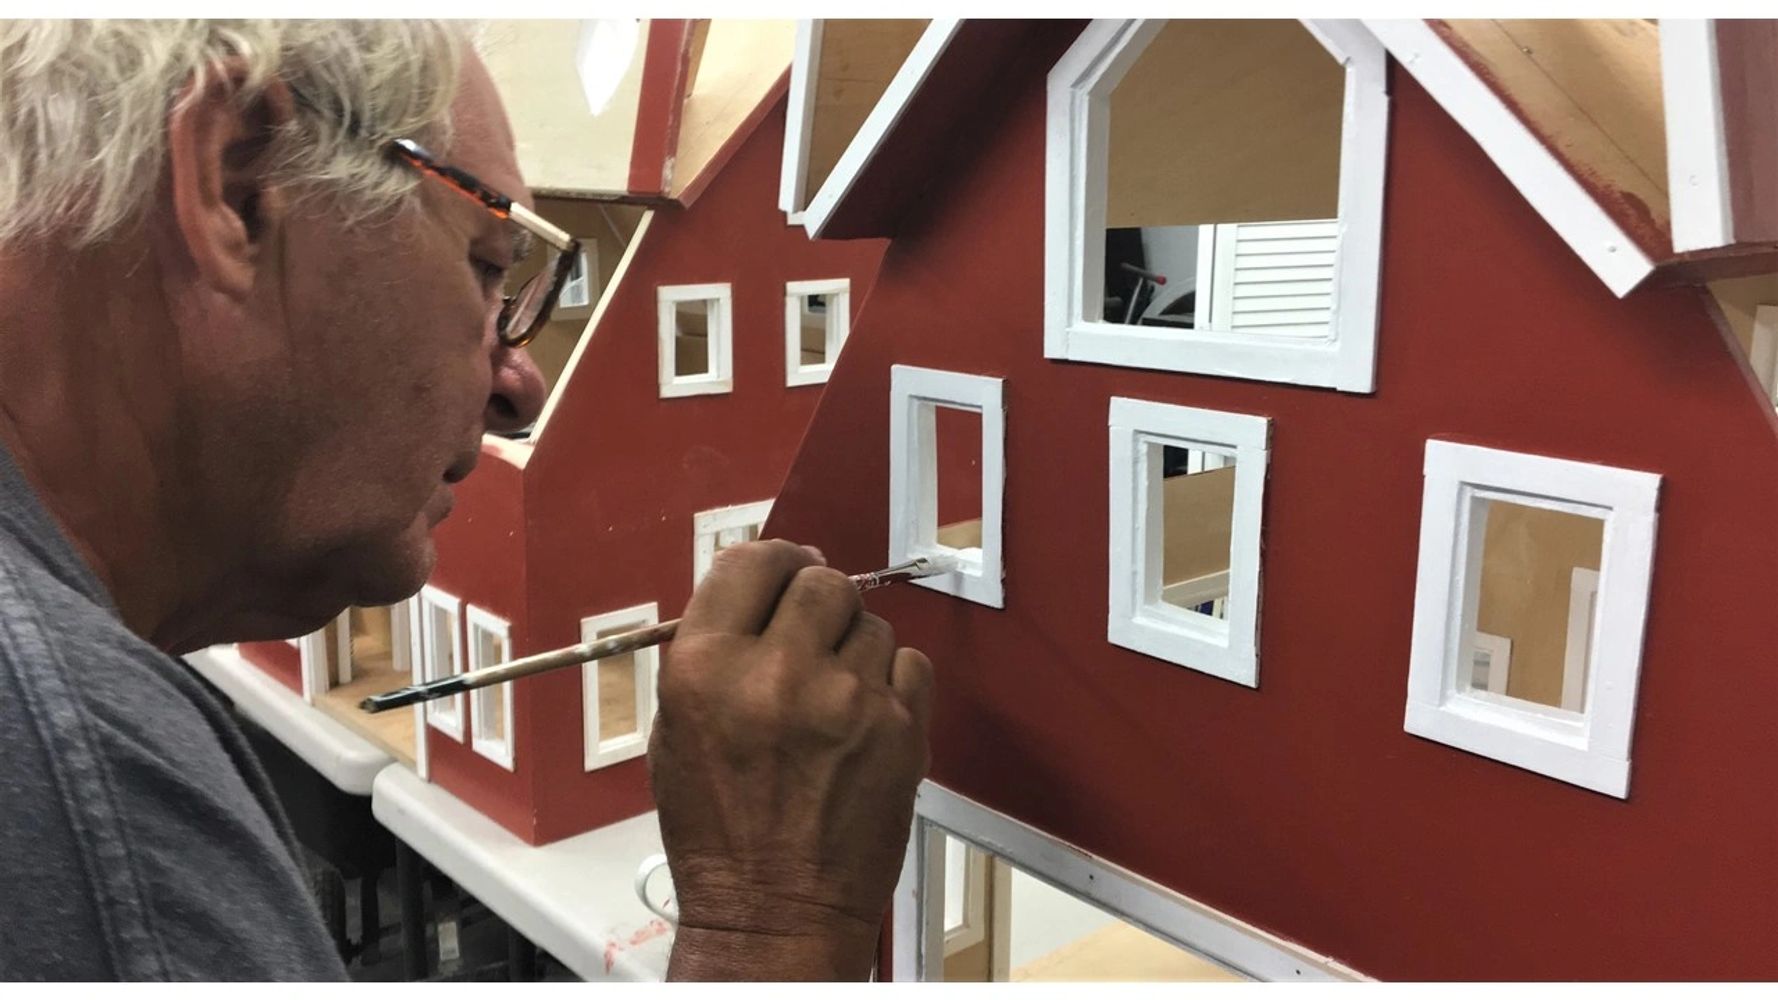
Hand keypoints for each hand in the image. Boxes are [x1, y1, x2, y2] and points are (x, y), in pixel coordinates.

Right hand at [650, 540, 932, 980]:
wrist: (775, 911)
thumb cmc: (721, 834)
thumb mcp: (676, 731)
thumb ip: (714, 654)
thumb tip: (757, 594)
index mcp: (705, 668)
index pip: (751, 562)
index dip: (775, 559)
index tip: (787, 567)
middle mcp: (776, 673)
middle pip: (821, 581)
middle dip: (817, 602)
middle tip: (812, 634)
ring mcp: (846, 700)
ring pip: (871, 624)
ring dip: (854, 649)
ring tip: (832, 701)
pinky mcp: (901, 730)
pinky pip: (911, 664)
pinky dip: (893, 683)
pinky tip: (866, 719)